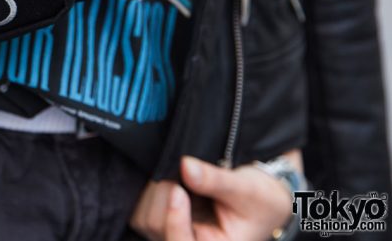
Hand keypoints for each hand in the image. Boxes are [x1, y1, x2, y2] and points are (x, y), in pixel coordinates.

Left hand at [130, 151, 299, 240]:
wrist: (259, 197)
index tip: (178, 190)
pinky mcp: (161, 223)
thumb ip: (215, 180)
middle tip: (185, 172)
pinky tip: (170, 181)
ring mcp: (172, 235)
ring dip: (157, 190)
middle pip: (157, 225)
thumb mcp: (246, 189)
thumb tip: (186, 166)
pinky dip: (150, 191)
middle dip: (166, 194)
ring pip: (145, 217)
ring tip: (181, 178)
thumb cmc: (259, 199)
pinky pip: (141, 209)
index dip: (175, 219)